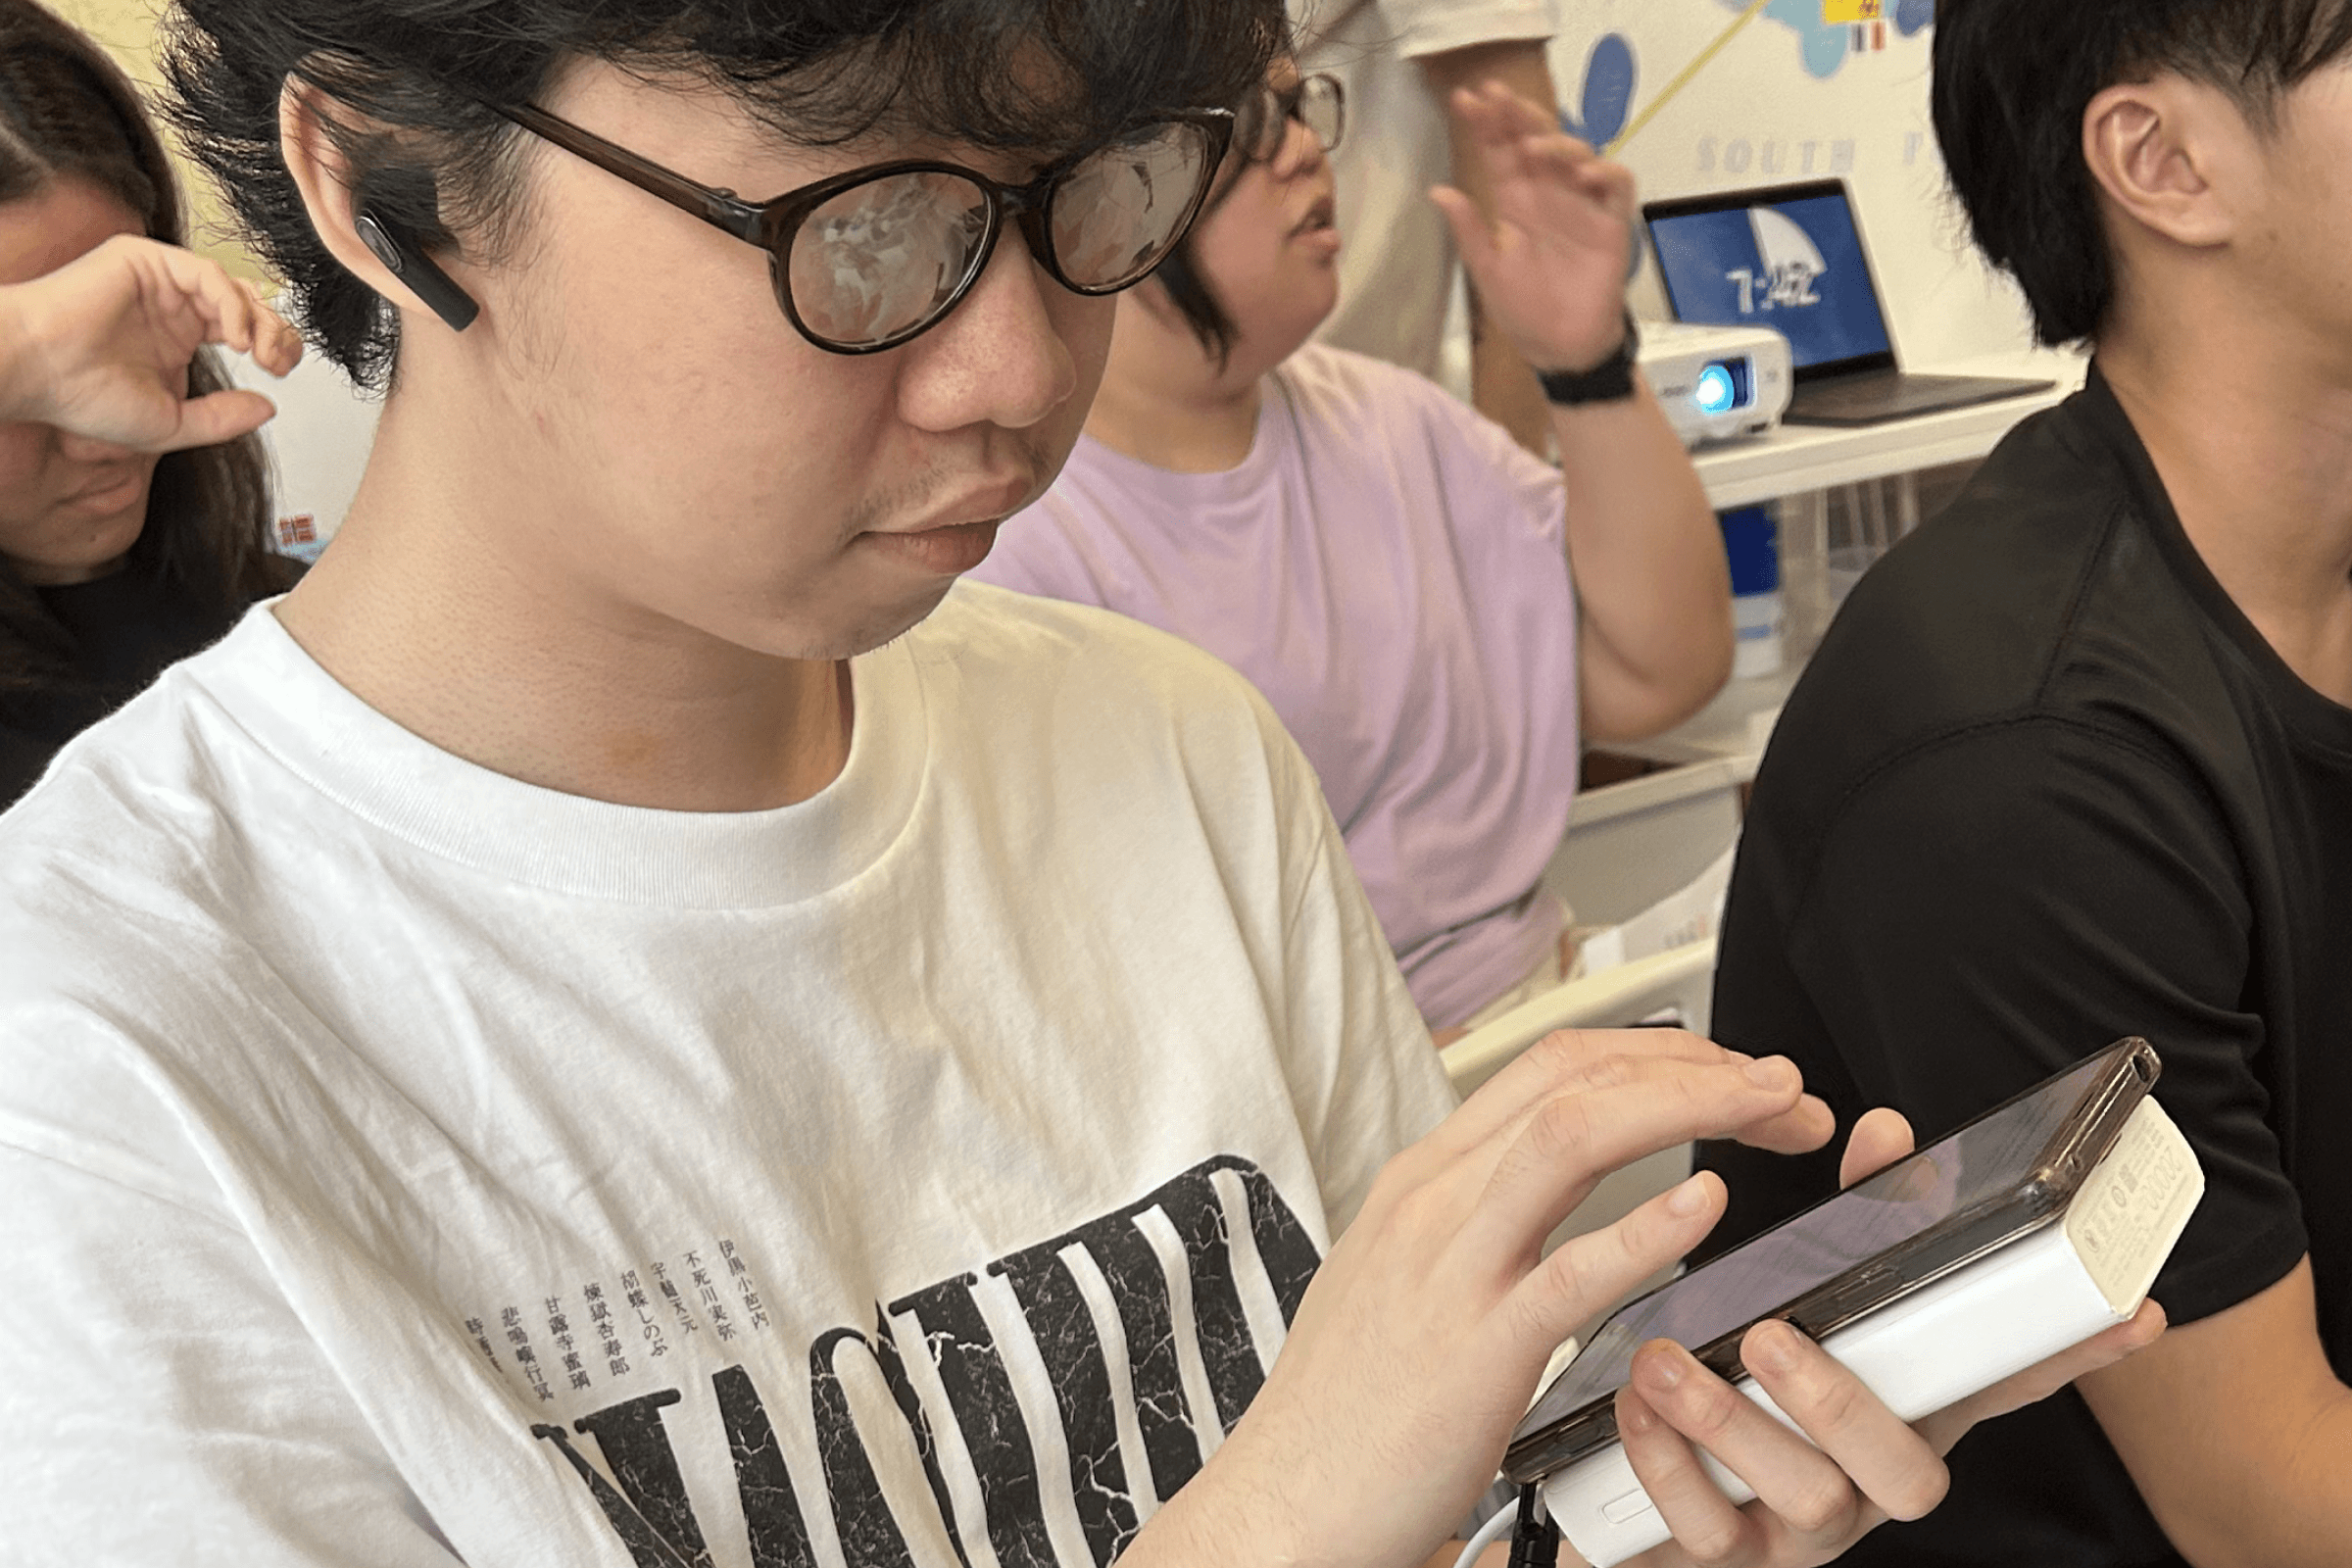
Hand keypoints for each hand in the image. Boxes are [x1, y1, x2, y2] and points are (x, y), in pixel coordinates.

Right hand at [0, 233, 300, 450]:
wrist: (36, 374)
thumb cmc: (83, 398)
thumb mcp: (170, 423)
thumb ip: (221, 419)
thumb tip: (270, 407)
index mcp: (176, 336)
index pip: (242, 328)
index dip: (272, 346)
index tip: (280, 373)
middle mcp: (170, 304)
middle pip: (245, 303)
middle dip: (275, 332)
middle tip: (279, 363)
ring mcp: (157, 279)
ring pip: (231, 286)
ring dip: (257, 319)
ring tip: (260, 355)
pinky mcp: (142, 259)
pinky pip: (205, 273)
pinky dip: (230, 304)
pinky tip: (235, 337)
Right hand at [1128, 1028, 1832, 1567]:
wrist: (1284, 1502)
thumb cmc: (1347, 1408)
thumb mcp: (1401, 1276)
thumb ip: (1469, 1221)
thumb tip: (1538, 1190)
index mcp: (1423, 1180)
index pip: (1551, 1067)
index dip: (1658, 1054)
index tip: (1729, 1077)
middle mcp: (1435, 1202)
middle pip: (1573, 1078)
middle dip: (1695, 1065)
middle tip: (1779, 1088)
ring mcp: (1452, 1267)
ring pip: (1574, 1136)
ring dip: (1690, 1106)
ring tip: (1769, 1109)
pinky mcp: (1477, 1349)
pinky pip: (1571, 1271)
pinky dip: (1647, 1227)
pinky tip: (1707, 1207)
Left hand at [1429, 81, 1636, 376]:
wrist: (1561, 348)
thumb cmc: (1525, 309)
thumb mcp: (1489, 270)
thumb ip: (1469, 231)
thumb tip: (1438, 191)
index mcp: (1516, 201)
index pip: (1500, 153)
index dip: (1485, 125)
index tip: (1464, 100)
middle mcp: (1549, 194)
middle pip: (1537, 139)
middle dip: (1517, 115)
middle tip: (1497, 95)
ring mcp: (1583, 204)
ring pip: (1577, 153)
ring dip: (1557, 143)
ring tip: (1533, 146)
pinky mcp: (1612, 223)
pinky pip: (1617, 186)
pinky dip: (1605, 173)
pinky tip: (1584, 175)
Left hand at [1615, 1108, 2168, 1566]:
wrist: (1626, 1508)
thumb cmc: (1730, 1398)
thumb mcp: (1788, 1307)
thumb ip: (1842, 1227)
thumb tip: (1886, 1135)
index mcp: (1898, 1410)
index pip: (2002, 1384)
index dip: (2070, 1357)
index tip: (2129, 1312)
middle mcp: (1865, 1480)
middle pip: (1912, 1475)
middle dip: (1841, 1402)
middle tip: (1771, 1337)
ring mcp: (1802, 1529)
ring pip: (1808, 1500)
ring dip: (1731, 1425)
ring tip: (1668, 1365)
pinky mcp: (1730, 1558)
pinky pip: (1709, 1530)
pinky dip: (1665, 1465)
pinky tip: (1635, 1411)